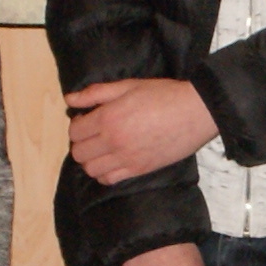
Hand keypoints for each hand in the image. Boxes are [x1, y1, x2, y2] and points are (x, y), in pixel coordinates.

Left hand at [63, 78, 218, 186]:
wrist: (195, 112)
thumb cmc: (163, 95)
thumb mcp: (128, 86)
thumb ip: (95, 93)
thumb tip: (69, 99)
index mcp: (108, 118)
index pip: (75, 131)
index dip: (78, 124)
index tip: (88, 118)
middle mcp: (113, 142)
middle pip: (79, 153)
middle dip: (81, 142)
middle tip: (94, 133)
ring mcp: (126, 159)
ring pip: (91, 169)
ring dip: (91, 159)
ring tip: (102, 148)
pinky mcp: (139, 170)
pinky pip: (109, 180)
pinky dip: (105, 172)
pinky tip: (113, 160)